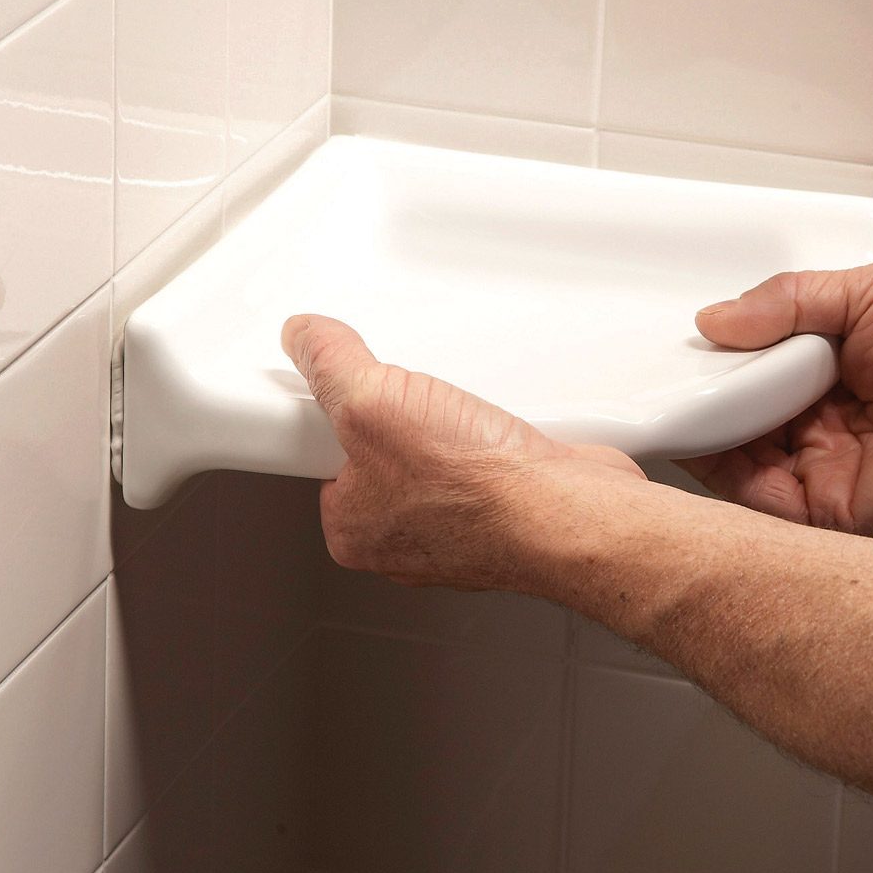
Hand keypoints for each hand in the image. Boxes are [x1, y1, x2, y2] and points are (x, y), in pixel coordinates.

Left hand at [281, 314, 643, 588]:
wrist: (569, 511)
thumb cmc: (481, 489)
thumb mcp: (373, 400)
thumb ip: (329, 363)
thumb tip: (303, 337)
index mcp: (352, 528)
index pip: (319, 454)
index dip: (335, 409)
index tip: (351, 384)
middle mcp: (401, 535)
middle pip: (378, 445)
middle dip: (401, 412)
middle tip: (421, 403)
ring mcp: (455, 524)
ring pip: (433, 447)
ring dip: (449, 419)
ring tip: (464, 416)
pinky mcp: (501, 507)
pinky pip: (480, 455)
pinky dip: (490, 434)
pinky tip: (498, 430)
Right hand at [681, 261, 872, 537]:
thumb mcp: (862, 292)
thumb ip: (784, 302)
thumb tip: (715, 320)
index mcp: (826, 379)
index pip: (748, 379)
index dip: (715, 367)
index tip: (680, 351)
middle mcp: (818, 429)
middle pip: (735, 421)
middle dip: (699, 397)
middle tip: (664, 374)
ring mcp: (819, 471)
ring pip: (734, 459)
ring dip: (701, 430)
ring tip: (671, 397)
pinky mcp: (825, 510)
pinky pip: (755, 497)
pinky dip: (717, 471)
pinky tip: (696, 435)